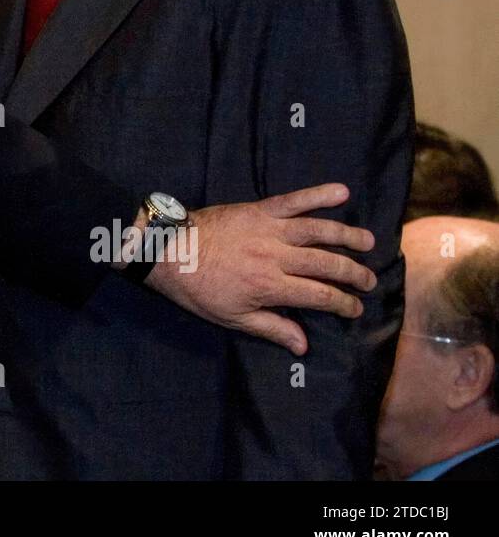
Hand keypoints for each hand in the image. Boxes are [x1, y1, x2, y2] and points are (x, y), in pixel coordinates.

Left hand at [146, 183, 374, 355]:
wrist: (168, 250)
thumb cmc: (197, 287)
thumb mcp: (231, 317)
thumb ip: (271, 328)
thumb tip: (304, 346)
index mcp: (270, 286)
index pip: (320, 296)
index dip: (343, 303)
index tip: (355, 308)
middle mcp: (276, 257)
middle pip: (327, 264)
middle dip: (353, 274)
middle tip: (369, 281)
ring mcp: (268, 229)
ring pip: (318, 231)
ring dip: (347, 236)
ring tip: (369, 242)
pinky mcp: (258, 209)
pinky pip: (294, 200)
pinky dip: (317, 194)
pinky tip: (341, 191)